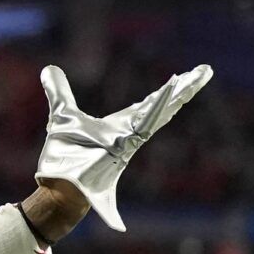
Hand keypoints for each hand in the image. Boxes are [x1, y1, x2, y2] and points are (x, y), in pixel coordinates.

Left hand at [32, 63, 211, 233]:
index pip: (149, 104)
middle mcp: (130, 133)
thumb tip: (49, 69)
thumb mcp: (61, 114)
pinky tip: (173, 91)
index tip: (184, 75)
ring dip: (180, 93)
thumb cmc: (64, 157)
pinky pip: (145, 124)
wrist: (59, 184)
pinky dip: (158, 107)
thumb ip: (58, 92)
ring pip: (161, 112)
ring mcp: (131, 140)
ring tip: (199, 75)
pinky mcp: (126, 147)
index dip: (167, 90)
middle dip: (184, 88)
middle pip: (163, 105)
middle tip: (204, 70)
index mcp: (121, 125)